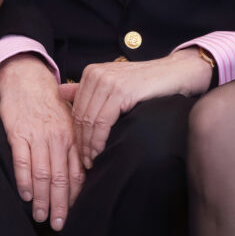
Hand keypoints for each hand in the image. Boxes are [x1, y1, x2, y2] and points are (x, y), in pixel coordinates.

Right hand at [0, 54, 81, 231]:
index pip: (76, 173)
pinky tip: (26, 195)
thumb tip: (81, 173)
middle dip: (60, 205)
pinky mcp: (18, 134)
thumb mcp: (68, 123)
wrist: (27, 81)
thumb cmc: (48, 105)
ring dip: (42, 199)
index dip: (74, 196)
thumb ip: (74, 146)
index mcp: (71, 138)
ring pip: (42, 174)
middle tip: (58, 225)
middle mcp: (57, 140)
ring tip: (41, 217)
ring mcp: (37, 137)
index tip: (71, 214)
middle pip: (60, 178)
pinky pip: (22, 161)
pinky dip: (24, 180)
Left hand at [69, 50, 213, 170]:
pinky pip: (102, 122)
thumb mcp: (113, 85)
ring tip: (92, 161)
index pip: (75, 109)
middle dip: (81, 143)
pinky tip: (101, 152)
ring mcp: (108, 81)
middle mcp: (96, 74)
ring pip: (90, 121)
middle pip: (80, 116)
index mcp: (91, 72)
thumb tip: (59, 92)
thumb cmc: (146, 83)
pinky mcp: (121, 91)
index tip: (79, 152)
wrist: (176, 74)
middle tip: (85, 163)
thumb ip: (86, 90)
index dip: (75, 133)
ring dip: (89, 145)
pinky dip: (99, 140)